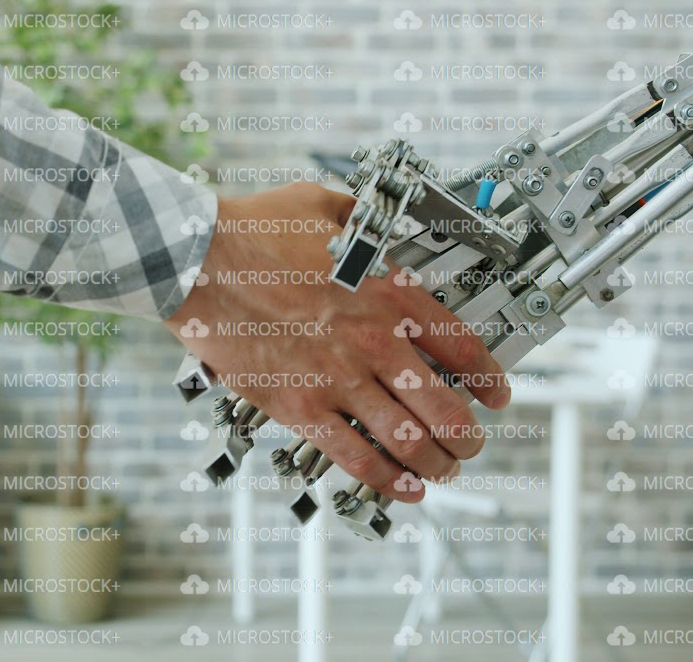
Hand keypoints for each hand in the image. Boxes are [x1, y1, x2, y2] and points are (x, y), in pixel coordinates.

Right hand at [166, 182, 509, 501]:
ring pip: (409, 441)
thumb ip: (363, 221)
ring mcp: (337, 379)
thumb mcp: (325, 205)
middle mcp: (373, 341)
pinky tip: (403, 488)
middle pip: (446, 407)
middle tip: (472, 443)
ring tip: (444, 470)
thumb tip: (378, 225)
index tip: (498, 397)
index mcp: (388, 292)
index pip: (465, 348)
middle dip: (469, 435)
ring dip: (437, 463)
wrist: (195, 260)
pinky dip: (387, 479)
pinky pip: (356, 456)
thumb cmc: (251, 230)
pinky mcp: (299, 407)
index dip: (492, 382)